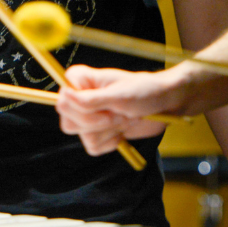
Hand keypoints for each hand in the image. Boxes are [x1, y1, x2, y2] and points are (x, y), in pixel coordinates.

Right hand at [56, 64, 183, 155]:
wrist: (165, 105)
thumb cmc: (145, 92)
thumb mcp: (119, 96)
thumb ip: (90, 100)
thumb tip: (64, 95)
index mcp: (80, 79)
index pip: (62, 101)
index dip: (83, 111)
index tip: (107, 108)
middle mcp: (79, 97)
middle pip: (68, 123)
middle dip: (98, 123)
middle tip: (119, 114)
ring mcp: (88, 115)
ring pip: (81, 136)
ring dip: (108, 132)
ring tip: (124, 118)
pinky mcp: (98, 132)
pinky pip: (92, 147)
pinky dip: (110, 143)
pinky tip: (122, 131)